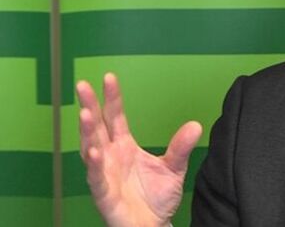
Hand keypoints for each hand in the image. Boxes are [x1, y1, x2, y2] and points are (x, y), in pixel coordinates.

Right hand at [77, 73, 202, 226]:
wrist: (153, 226)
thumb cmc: (157, 197)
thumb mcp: (174, 168)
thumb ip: (181, 147)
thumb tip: (195, 125)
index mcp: (124, 146)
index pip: (115, 117)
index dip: (112, 98)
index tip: (109, 77)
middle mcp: (110, 157)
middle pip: (97, 127)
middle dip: (90, 106)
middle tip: (84, 86)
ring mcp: (104, 174)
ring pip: (91, 149)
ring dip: (87, 132)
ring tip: (85, 113)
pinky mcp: (104, 195)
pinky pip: (96, 178)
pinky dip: (93, 165)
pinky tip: (92, 151)